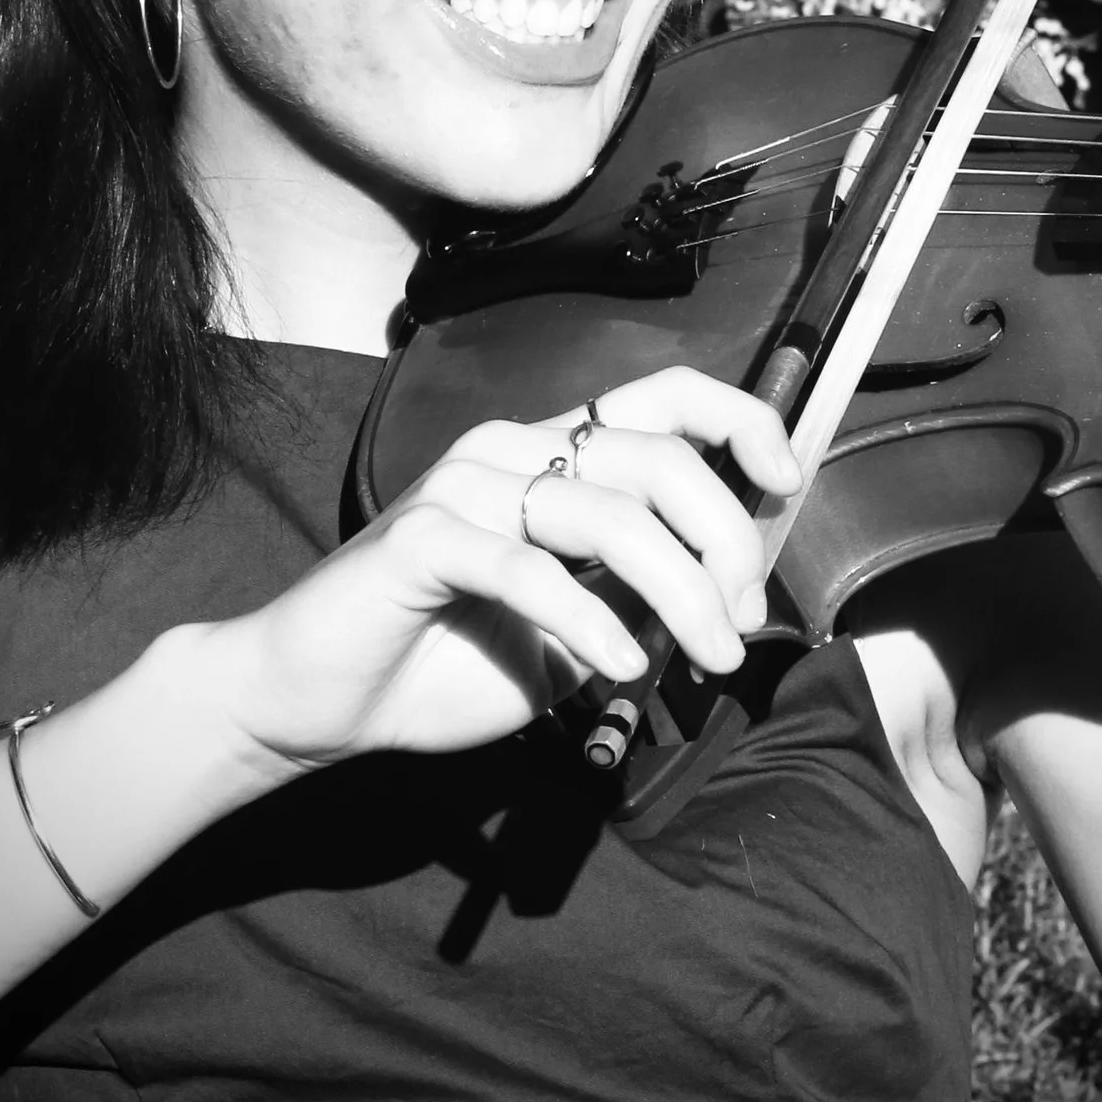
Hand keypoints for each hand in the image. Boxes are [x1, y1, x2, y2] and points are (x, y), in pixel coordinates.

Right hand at [192, 368, 800, 779]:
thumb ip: (633, 604)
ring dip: (678, 594)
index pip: (660, 397)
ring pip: (608, 513)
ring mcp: (463, 485)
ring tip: (704, 660)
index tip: (786, 479)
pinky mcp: (421, 536)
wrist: (315, 703)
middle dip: (723, 542)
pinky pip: (530, 567)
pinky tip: (621, 668)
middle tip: (738, 625)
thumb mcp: (568, 635)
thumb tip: (725, 603)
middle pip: (654, 457)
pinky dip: (590, 620)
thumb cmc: (442, 663)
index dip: (737, 421)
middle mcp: (510, 449)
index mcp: (548, 455)